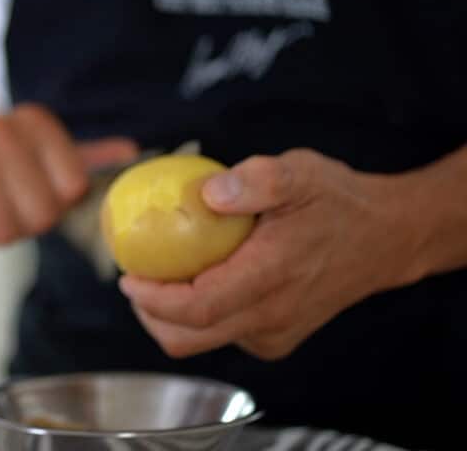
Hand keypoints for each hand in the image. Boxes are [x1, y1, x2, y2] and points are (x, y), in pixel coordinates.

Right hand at [0, 104, 137, 249]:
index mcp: (30, 121)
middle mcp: (0, 128)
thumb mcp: (21, 154)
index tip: (17, 191)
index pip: (72, 190)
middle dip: (12, 223)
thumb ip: (75, 158)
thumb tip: (132, 154)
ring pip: (0, 231)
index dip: (45, 204)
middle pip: (39, 217)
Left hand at [119, 149, 416, 359]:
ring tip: (158, 275)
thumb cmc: (337, 201)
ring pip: (202, 340)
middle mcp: (270, 317)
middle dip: (148, 313)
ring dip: (170, 314)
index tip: (126, 275)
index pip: (197, 307)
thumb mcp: (299, 173)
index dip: (152, 298)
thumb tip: (208, 192)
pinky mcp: (277, 337)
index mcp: (270, 279)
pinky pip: (223, 333)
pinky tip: (195, 277)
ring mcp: (274, 333)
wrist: (386, 237)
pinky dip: (197, 314)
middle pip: (187, 336)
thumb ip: (257, 179)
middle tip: (133, 276)